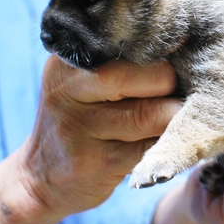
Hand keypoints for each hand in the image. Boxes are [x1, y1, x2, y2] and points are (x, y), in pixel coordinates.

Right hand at [0, 55, 182, 223]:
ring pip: (152, 114)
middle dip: (173, 81)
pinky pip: (151, 147)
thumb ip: (115, 65)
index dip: (160, 48)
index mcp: (67, 64)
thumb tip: (177, 48)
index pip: (125, 43)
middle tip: (185, 87)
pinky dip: (169, 142)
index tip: (181, 49)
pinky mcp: (100, 164)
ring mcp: (83, 130)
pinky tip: (172, 139)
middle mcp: (70, 92)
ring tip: (184, 111)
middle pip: (143, 74)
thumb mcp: (78, 86)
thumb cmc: (76, 121)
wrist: (38, 179)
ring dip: (176, 114)